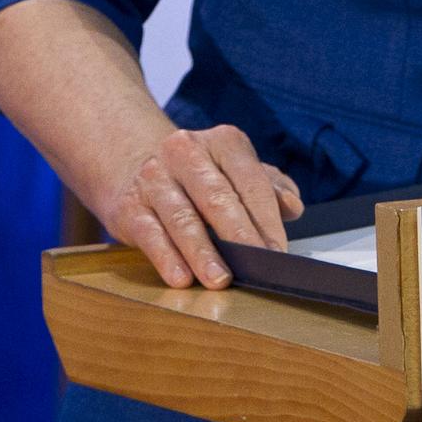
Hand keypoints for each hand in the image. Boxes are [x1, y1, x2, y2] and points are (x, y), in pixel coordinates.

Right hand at [89, 122, 305, 289]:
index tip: (279, 251)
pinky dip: (167, 258)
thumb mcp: (236, 172)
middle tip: (258, 266)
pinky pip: (151, 235)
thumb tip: (292, 206)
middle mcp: (185, 152)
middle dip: (241, 236)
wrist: (133, 165)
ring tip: (220, 279)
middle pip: (218, 198)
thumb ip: (269, 187)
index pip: (250, 181)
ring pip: (183, 219)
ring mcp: (154, 178)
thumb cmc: (199, 176)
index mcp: (222, 142)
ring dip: (203, 253)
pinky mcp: (130, 206)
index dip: (267, 218)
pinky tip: (181, 278)